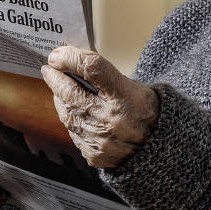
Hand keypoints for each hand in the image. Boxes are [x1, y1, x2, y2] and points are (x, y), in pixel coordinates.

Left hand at [41, 46, 159, 168]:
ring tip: (60, 88)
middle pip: (71, 93)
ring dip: (60, 98)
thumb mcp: (136, 86)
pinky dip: (72, 119)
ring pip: (67, 114)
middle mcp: (112, 121)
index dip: (71, 58)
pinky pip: (73, 133)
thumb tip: (73, 61)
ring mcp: (101, 141)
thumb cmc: (147, 112)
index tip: (58, 54)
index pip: (92, 69)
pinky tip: (74, 111)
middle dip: (55, 78)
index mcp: (128, 98)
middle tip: (50, 68)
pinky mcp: (94, 154)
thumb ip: (105, 75)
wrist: (161, 150)